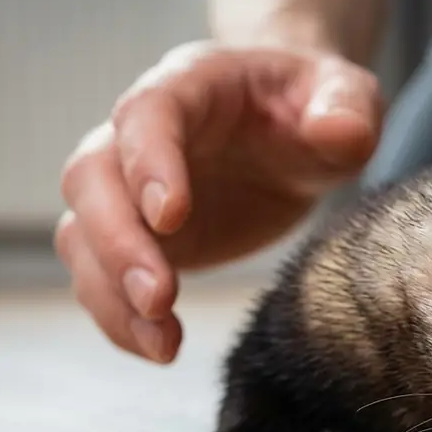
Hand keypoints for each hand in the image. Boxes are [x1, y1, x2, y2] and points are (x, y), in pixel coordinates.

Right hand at [55, 40, 381, 362]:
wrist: (296, 131)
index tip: (171, 217)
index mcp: (190, 84)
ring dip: (111, 294)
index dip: (148, 163)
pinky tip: (158, 347)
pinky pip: (100, 277)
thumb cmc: (316, 106)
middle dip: (118, 243)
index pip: (148, 114)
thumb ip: (347, 108)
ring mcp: (128, 187)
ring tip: (162, 343)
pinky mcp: (136, 237)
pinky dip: (119, 318)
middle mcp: (140, 132)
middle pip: (93, 178)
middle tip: (160, 298)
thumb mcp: (348, 97)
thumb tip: (338, 132)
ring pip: (83, 235)